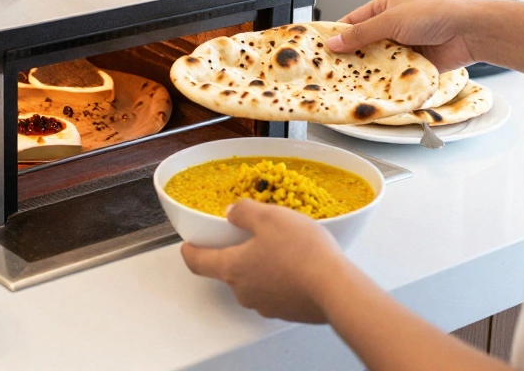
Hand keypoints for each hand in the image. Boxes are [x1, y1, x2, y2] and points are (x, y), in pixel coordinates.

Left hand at [180, 200, 349, 323]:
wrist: (336, 289)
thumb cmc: (301, 252)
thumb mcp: (269, 217)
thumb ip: (243, 212)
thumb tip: (232, 212)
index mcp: (232, 268)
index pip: (198, 262)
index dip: (190, 252)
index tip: (186, 246)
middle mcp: (244, 291)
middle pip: (229, 270)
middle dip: (237, 253)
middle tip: (251, 236)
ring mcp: (266, 304)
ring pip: (254, 281)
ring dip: (261, 266)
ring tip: (282, 247)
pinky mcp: (287, 311)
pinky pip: (277, 291)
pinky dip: (281, 278)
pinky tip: (298, 265)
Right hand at [323, 0, 481, 71]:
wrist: (470, 33)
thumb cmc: (437, 14)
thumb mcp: (391, 20)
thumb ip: (361, 34)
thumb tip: (334, 41)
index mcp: (384, 8)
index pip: (351, 22)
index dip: (336, 36)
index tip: (321, 50)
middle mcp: (391, 27)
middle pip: (362, 45)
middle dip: (350, 57)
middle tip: (331, 71)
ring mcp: (402, 47)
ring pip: (376, 62)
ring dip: (367, 71)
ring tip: (348, 83)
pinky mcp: (412, 65)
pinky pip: (392, 75)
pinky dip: (384, 81)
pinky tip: (372, 89)